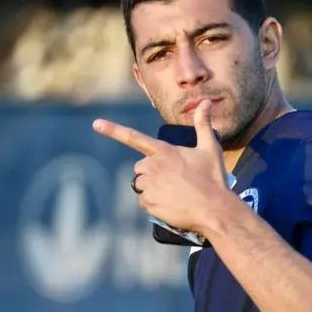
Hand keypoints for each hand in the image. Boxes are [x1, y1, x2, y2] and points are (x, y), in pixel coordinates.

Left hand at [92, 100, 229, 232]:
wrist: (214, 209)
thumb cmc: (213, 179)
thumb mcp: (210, 149)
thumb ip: (203, 124)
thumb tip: (206, 102)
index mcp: (164, 151)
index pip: (134, 137)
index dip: (113, 130)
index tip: (96, 124)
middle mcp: (153, 166)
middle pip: (140, 167)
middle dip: (151, 173)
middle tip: (173, 180)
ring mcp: (149, 185)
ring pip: (141, 185)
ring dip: (152, 188)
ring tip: (174, 193)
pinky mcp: (149, 202)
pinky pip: (144, 201)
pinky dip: (155, 204)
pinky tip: (171, 204)